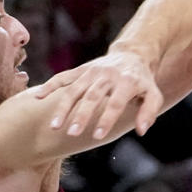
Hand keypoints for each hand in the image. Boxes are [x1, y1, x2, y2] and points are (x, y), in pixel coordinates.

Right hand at [37, 50, 164, 137]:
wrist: (131, 55)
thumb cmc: (143, 81)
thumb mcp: (153, 94)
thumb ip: (149, 112)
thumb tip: (141, 131)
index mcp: (127, 82)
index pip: (115, 103)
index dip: (106, 119)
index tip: (98, 136)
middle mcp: (107, 75)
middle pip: (92, 96)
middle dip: (81, 115)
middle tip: (72, 133)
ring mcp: (92, 71)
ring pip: (74, 89)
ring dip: (63, 107)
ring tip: (54, 126)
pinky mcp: (81, 69)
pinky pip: (63, 77)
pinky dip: (50, 86)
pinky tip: (37, 98)